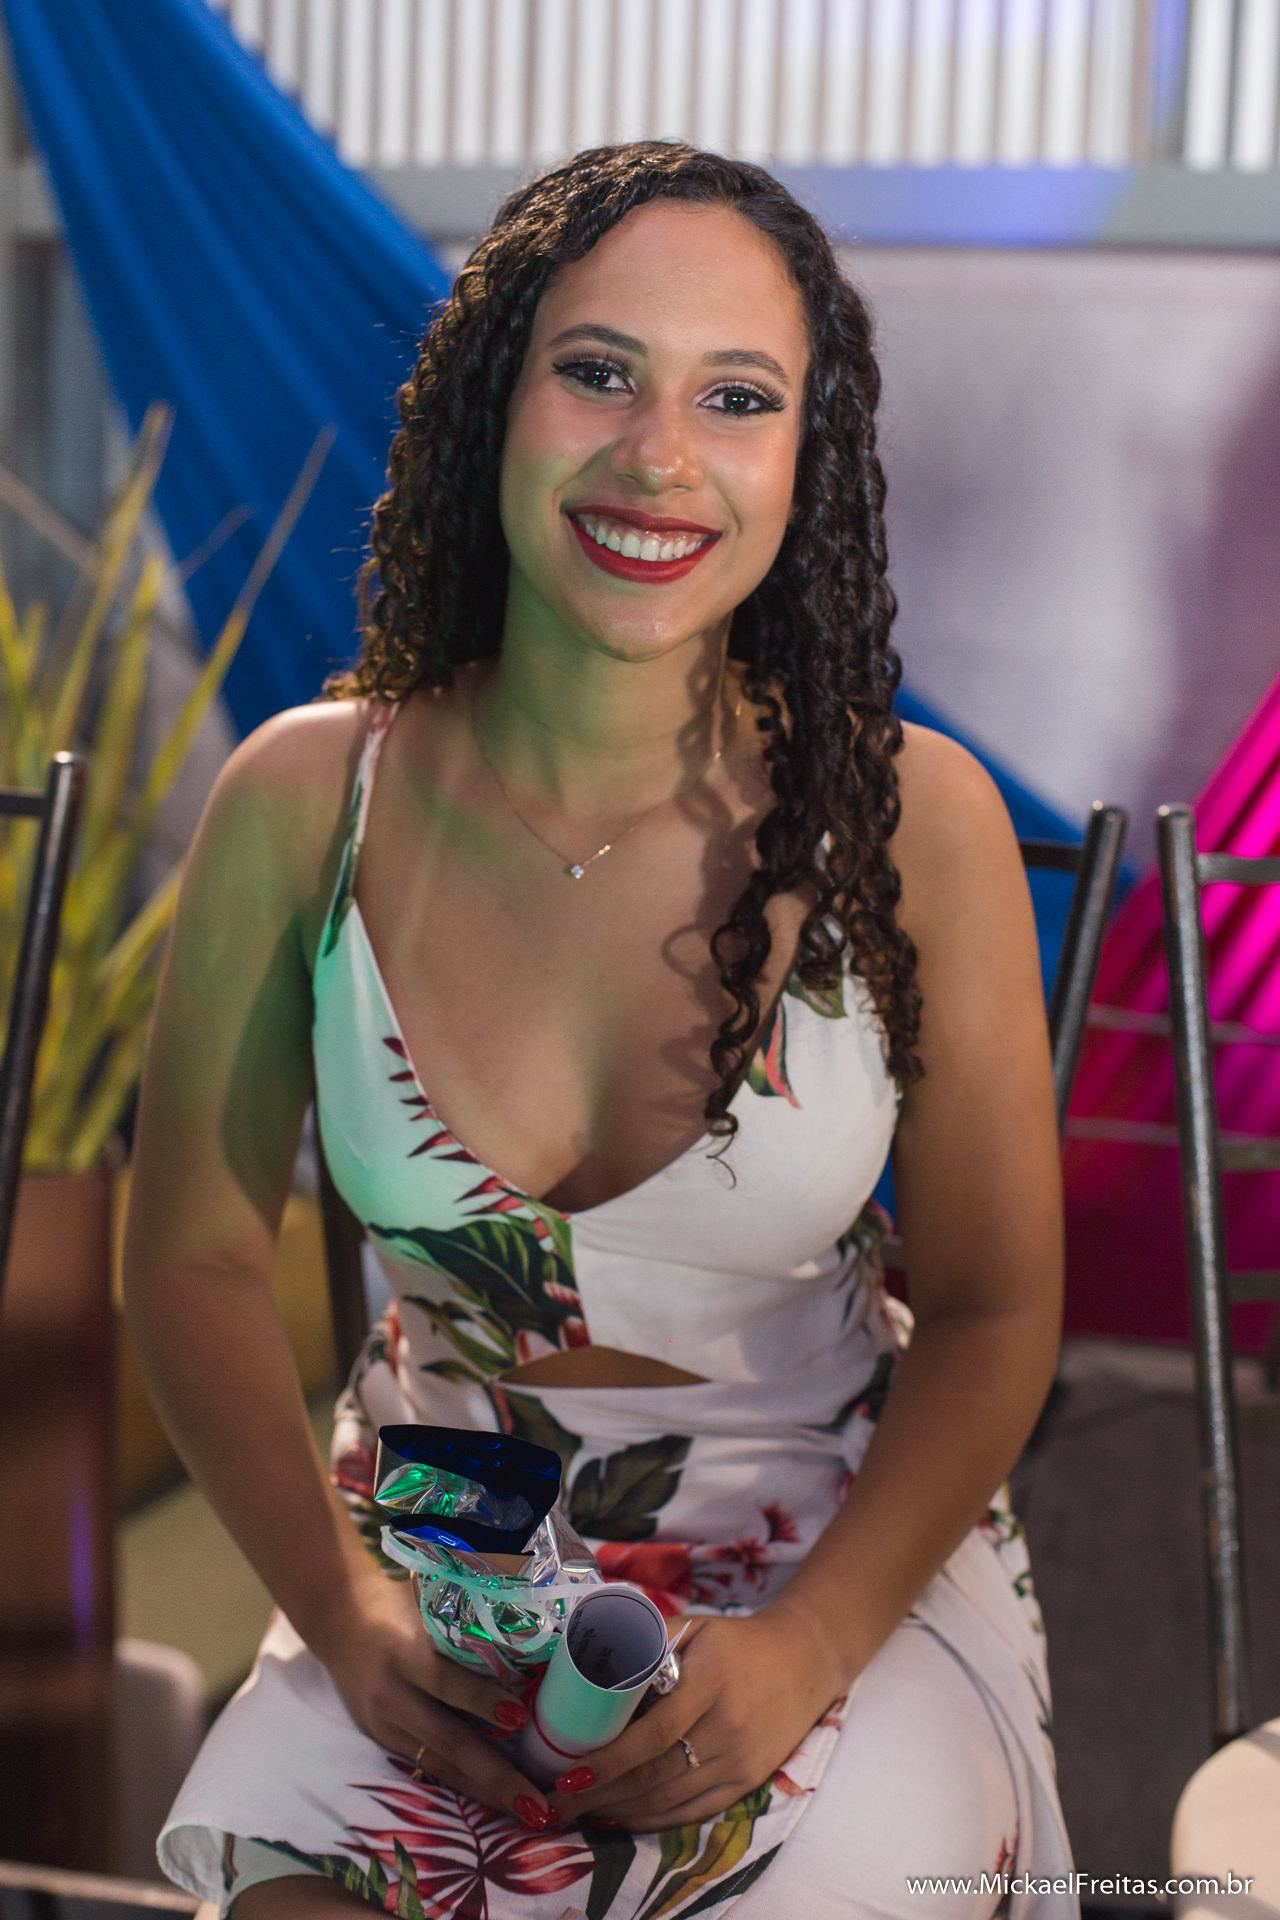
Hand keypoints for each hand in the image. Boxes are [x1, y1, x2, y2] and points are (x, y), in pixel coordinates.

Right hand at [312, 1573, 557, 1830]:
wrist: (338, 1621)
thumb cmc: (396, 1603)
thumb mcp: (426, 1604)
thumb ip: (466, 1625)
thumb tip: (525, 1641)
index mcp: (402, 1653)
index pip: (445, 1682)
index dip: (482, 1701)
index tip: (520, 1716)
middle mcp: (391, 1696)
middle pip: (446, 1739)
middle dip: (494, 1773)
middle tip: (535, 1801)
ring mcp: (383, 1725)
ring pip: (438, 1765)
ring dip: (483, 1793)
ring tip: (524, 1814)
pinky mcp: (383, 1742)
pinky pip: (426, 1767)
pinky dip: (461, 1786)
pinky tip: (492, 1803)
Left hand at [547, 1602, 848, 1832]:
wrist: (805, 1659)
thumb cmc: (739, 1641)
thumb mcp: (695, 1628)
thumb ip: (648, 1643)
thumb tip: (591, 1664)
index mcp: (710, 1683)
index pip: (653, 1734)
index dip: (609, 1760)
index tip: (570, 1773)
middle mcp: (727, 1727)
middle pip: (655, 1775)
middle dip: (602, 1793)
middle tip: (559, 1801)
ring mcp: (740, 1761)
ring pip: (670, 1799)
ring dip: (621, 1811)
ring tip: (582, 1809)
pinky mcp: (749, 1782)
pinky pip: (694, 1811)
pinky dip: (655, 1819)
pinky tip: (625, 1817)